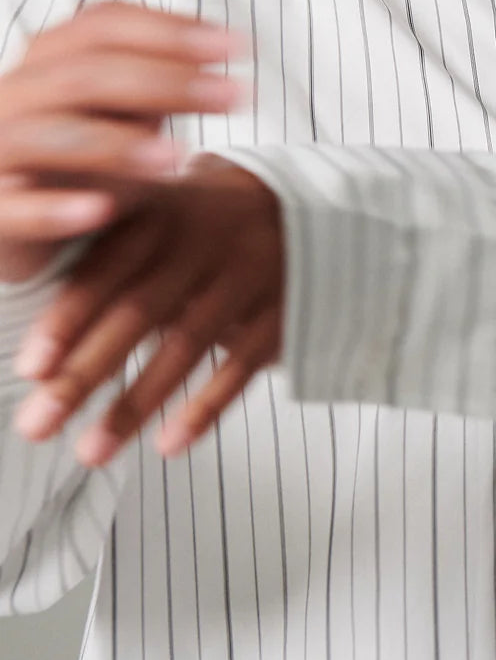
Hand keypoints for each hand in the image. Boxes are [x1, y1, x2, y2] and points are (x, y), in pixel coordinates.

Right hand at [0, 1, 244, 282]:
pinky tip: (102, 211)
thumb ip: (161, 81)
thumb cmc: (85, 151)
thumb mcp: (125, 109)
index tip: (235, 45)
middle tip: (232, 96)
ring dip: (117, 144)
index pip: (103, 24)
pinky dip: (53, 209)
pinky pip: (12, 207)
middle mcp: (15, 93)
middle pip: (86, 75)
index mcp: (49, 57)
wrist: (24, 218)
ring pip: (48, 135)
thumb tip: (222, 56)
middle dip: (165, 82)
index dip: (170, 30)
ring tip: (180, 158)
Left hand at [11, 154, 282, 466]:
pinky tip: (169, 445)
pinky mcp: (282, 312)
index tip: (30, 369)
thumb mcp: (158, 217)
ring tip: (90, 452)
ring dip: (134, 404)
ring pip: (186, 346)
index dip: (68, 319)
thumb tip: (38, 340)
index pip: (107, 269)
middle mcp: (205, 242)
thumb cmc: (202, 225)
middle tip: (37, 425)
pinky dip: (204, 408)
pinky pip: (240, 366)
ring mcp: (247, 277)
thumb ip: (104, 257)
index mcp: (163, 215)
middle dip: (84, 374)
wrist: (301, 207)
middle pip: (138, 312)